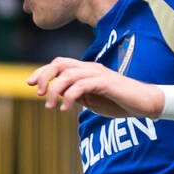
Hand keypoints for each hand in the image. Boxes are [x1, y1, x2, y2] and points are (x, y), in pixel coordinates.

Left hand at [28, 57, 167, 118]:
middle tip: (38, 93)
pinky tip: (65, 109)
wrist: (143, 103)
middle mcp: (90, 68)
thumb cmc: (118, 102)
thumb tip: (57, 94)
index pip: (59, 64)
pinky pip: (81, 86)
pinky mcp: (105, 83)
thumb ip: (75, 95)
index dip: (42, 72)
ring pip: (68, 75)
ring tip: (50, 107)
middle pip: (60, 64)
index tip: (29, 83)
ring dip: (54, 91)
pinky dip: (69, 97)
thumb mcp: (91, 100)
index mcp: (86, 71)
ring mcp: (98, 74)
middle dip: (44, 76)